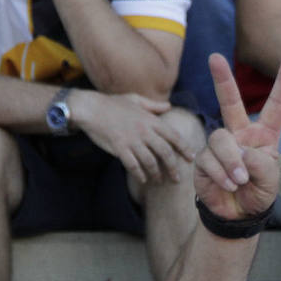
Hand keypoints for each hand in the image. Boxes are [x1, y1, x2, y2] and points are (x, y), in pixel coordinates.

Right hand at [74, 92, 195, 184]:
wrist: (89, 107)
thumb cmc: (112, 103)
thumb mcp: (135, 100)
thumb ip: (154, 105)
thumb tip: (169, 106)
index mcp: (151, 120)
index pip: (174, 136)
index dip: (184, 148)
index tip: (191, 158)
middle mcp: (144, 131)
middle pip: (166, 153)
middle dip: (174, 167)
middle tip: (178, 178)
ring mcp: (132, 141)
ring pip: (150, 162)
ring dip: (157, 174)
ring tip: (159, 181)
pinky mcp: (119, 148)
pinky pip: (133, 165)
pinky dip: (140, 174)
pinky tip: (143, 180)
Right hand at [194, 52, 280, 219]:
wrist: (239, 215)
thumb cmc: (259, 194)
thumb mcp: (270, 180)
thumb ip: (260, 163)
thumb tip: (239, 150)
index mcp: (265, 135)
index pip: (276, 106)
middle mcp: (241, 134)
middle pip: (230, 102)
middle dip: (222, 79)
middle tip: (214, 57)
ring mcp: (221, 145)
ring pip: (220, 139)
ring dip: (231, 162)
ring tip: (240, 180)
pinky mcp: (203, 159)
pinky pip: (209, 159)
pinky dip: (221, 174)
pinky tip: (229, 185)